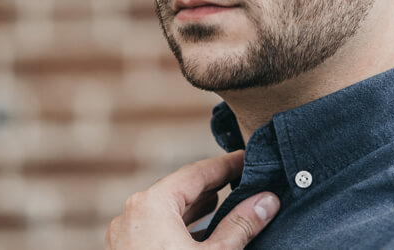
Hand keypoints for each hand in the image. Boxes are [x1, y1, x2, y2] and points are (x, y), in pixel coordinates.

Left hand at [105, 150, 278, 248]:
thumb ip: (242, 225)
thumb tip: (267, 200)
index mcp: (151, 205)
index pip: (197, 172)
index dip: (228, 164)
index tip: (251, 157)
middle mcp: (132, 214)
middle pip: (182, 188)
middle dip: (216, 183)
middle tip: (246, 176)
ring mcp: (125, 236)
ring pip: (169, 209)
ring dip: (200, 204)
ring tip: (230, 197)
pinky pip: (159, 227)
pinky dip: (184, 223)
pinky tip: (205, 227)